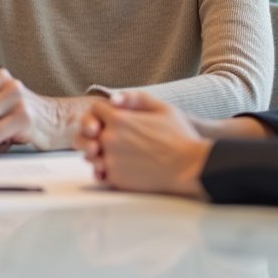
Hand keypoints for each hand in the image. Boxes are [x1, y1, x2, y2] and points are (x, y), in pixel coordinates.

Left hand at [75, 91, 211, 197]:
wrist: (190, 168)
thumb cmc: (180, 137)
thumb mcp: (163, 108)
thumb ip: (136, 99)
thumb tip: (113, 98)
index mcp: (120, 119)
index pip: (96, 110)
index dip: (104, 112)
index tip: (113, 118)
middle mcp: (110, 139)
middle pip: (87, 133)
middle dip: (95, 132)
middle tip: (108, 136)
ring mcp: (111, 161)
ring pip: (91, 155)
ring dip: (99, 152)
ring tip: (117, 153)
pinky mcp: (115, 179)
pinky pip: (100, 173)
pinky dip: (106, 170)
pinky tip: (121, 166)